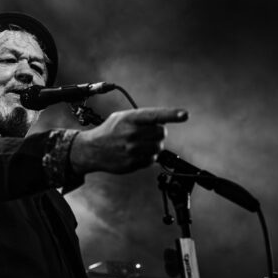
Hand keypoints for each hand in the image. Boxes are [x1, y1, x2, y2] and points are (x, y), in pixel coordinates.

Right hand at [69, 107, 187, 174]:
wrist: (92, 150)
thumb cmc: (110, 131)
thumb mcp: (122, 117)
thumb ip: (142, 118)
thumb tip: (164, 122)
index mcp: (130, 118)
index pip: (155, 115)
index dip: (172, 115)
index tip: (185, 115)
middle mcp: (131, 133)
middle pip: (162, 133)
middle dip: (158, 134)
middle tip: (147, 134)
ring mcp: (132, 149)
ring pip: (158, 147)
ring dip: (153, 146)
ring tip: (140, 144)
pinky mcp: (132, 163)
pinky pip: (151, 160)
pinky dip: (148, 157)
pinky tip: (135, 154)